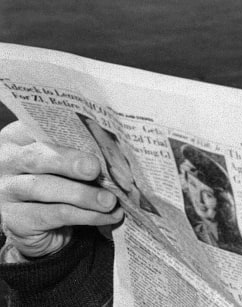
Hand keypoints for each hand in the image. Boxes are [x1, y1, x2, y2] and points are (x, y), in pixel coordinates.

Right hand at [0, 120, 122, 258]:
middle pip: (38, 157)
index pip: (43, 127)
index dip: (69, 131)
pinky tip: (106, 216)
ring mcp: (6, 191)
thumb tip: (117, 151)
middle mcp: (8, 161)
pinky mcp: (14, 220)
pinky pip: (52, 215)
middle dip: (69, 162)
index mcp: (20, 137)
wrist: (41, 227)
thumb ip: (82, 150)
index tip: (97, 134)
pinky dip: (84, 216)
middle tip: (95, 169)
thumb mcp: (68, 161)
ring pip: (43, 188)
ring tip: (109, 200)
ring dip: (82, 195)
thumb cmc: (61, 183)